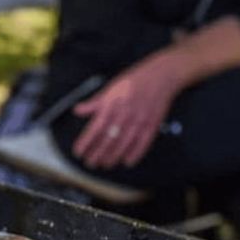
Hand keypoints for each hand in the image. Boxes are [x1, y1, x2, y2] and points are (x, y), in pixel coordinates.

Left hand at [73, 53, 184, 168]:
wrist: (161, 75)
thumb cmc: (134, 81)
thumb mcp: (110, 88)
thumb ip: (94, 103)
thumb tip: (77, 110)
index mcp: (112, 104)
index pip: (95, 128)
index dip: (85, 142)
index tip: (78, 152)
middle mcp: (125, 113)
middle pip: (108, 139)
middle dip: (97, 153)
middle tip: (90, 163)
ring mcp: (139, 120)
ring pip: (124, 144)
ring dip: (113, 156)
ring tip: (105, 164)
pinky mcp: (152, 124)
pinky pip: (143, 143)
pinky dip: (135, 154)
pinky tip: (127, 162)